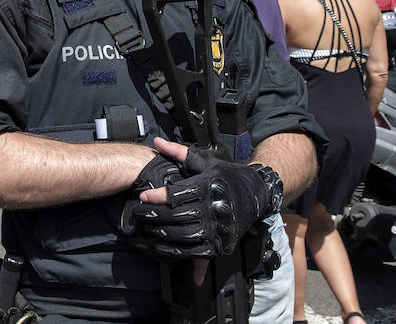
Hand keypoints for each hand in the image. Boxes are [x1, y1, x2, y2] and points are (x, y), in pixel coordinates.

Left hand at [129, 138, 270, 257]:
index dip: (158, 196)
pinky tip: (160, 248)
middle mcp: (214, 208)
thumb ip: (179, 152)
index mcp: (208, 186)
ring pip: (183, 236)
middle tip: (137, 214)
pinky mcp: (220, 244)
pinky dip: (175, 252)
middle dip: (154, 216)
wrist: (257, 194)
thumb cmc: (227, 175)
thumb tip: (157, 142)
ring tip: (144, 231)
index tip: (143, 196)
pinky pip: (193, 252)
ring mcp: (218, 228)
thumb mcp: (205, 161)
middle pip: (178, 215)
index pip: (178, 193)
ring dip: (160, 235)